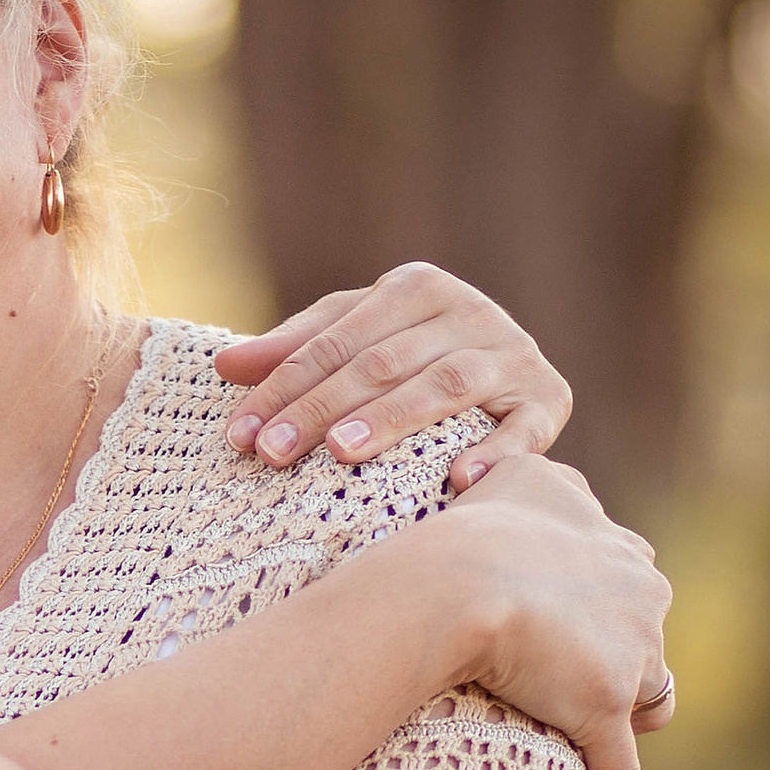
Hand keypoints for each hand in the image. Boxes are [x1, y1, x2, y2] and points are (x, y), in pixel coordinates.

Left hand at [215, 265, 568, 484]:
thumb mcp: (355, 342)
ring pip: (445, 384)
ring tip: (343, 451)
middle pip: (382, 362)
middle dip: (320, 408)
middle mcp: (469, 311)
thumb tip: (222, 364)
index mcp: (417, 287)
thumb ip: (296, 350)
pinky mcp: (548, 401)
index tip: (239, 435)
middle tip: (272, 454)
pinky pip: (524, 430)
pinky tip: (459, 481)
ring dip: (393, 418)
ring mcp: (512, 356)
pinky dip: (495, 454)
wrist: (513, 375)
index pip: (336, 340)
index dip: (283, 387)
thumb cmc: (412, 359)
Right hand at [431, 459, 673, 769]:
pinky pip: (615, 767)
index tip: (565, 632)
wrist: (457, 580)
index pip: (630, 582)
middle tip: (564, 691)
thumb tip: (502, 470)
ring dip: (622, 725)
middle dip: (621, 667)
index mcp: (617, 544)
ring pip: (648, 700)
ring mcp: (627, 653)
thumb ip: (527, 475)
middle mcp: (640, 592)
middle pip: (648, 641)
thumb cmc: (464, 527)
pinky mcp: (604, 707)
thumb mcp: (509, 476)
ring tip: (581, 752)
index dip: (601, 612)